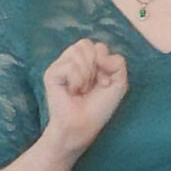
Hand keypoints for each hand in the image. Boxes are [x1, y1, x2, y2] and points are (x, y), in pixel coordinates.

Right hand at [42, 38, 128, 155]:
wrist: (84, 125)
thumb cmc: (99, 106)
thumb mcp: (119, 82)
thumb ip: (118, 62)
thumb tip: (99, 55)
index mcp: (87, 60)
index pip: (98, 46)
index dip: (105, 63)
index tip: (104, 84)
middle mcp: (72, 60)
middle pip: (86, 44)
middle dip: (95, 66)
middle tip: (92, 86)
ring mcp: (60, 65)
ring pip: (77, 52)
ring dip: (86, 74)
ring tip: (82, 89)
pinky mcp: (51, 73)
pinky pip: (70, 66)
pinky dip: (77, 81)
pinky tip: (73, 92)